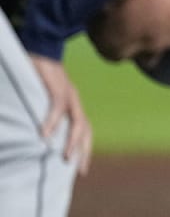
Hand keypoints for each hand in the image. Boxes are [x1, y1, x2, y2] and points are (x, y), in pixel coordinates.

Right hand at [29, 55, 92, 174]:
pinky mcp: (56, 86)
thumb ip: (43, 114)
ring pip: (76, 121)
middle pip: (85, 130)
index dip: (85, 149)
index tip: (82, 170)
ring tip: (63, 157)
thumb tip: (36, 135)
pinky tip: (43, 135)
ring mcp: (67, 94)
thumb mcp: (42, 98)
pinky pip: (57, 106)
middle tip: (79, 170)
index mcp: (72, 105)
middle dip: (83, 151)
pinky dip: (51, 121)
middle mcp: (74, 101)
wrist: (41, 46)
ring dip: (70, 140)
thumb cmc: (38, 74)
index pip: (84, 131)